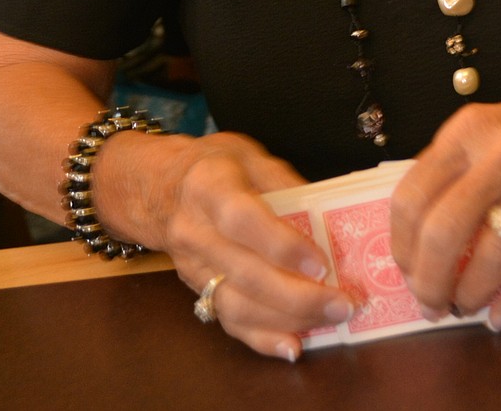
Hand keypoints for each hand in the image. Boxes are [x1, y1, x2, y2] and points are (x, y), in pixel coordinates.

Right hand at [101, 131, 356, 361]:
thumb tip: (325, 217)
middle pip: (245, 273)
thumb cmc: (213, 165)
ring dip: (287, 320)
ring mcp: (192, 266)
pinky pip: (228, 321)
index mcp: (210, 186)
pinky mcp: (196, 289)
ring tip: (329, 321)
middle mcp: (195, 231)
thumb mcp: (248, 154)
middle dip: (299, 295)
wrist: (158, 187)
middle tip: (342, 303)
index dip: (282, 246)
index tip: (321, 264)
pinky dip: (262, 338)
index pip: (244, 222)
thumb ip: (284, 181)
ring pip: (237, 305)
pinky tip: (292, 345)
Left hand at [390, 59, 500, 332]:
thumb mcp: (491, 128)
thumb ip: (457, 171)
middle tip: (431, 301)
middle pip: (444, 231)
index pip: (413, 195)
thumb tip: (419, 237)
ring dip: (471, 295)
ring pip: (492, 257)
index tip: (405, 269)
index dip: (401, 245)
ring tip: (466, 305)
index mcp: (470, 129)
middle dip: (429, 281)